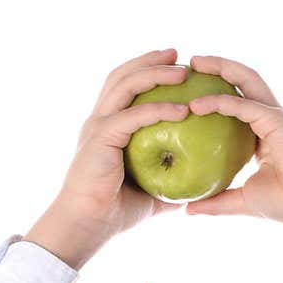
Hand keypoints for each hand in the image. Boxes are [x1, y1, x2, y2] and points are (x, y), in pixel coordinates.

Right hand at [24, 48, 190, 267]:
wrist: (86, 226)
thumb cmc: (113, 214)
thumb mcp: (149, 196)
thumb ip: (169, 185)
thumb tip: (196, 189)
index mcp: (105, 129)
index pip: (123, 88)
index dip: (146, 72)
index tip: (174, 66)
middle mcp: (99, 121)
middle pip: (123, 76)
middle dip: (151, 61)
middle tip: (179, 56)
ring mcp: (98, 126)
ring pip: (126, 85)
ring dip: (156, 74)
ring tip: (184, 72)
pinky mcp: (101, 137)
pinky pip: (134, 116)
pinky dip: (159, 109)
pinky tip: (182, 110)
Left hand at [183, 54, 282, 250]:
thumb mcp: (243, 201)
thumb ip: (217, 201)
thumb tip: (188, 209)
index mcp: (264, 135)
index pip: (238, 106)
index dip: (216, 95)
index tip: (190, 92)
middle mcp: (270, 119)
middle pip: (242, 83)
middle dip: (217, 68)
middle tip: (189, 64)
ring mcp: (275, 116)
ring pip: (246, 79)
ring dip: (220, 67)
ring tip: (194, 63)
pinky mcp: (276, 120)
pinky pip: (243, 105)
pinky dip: (220, 102)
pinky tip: (196, 105)